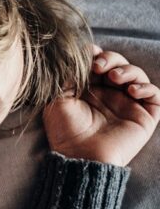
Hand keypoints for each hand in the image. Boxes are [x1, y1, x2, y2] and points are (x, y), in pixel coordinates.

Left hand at [42, 46, 159, 165]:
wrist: (79, 156)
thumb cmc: (65, 130)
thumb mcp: (59, 98)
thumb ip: (68, 76)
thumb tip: (78, 55)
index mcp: (89, 88)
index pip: (99, 62)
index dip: (97, 54)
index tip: (89, 51)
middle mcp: (110, 94)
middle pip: (119, 64)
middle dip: (111, 58)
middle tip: (99, 66)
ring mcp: (127, 104)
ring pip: (138, 76)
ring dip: (128, 70)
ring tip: (114, 77)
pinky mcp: (144, 117)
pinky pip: (155, 97)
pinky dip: (148, 88)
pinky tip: (132, 91)